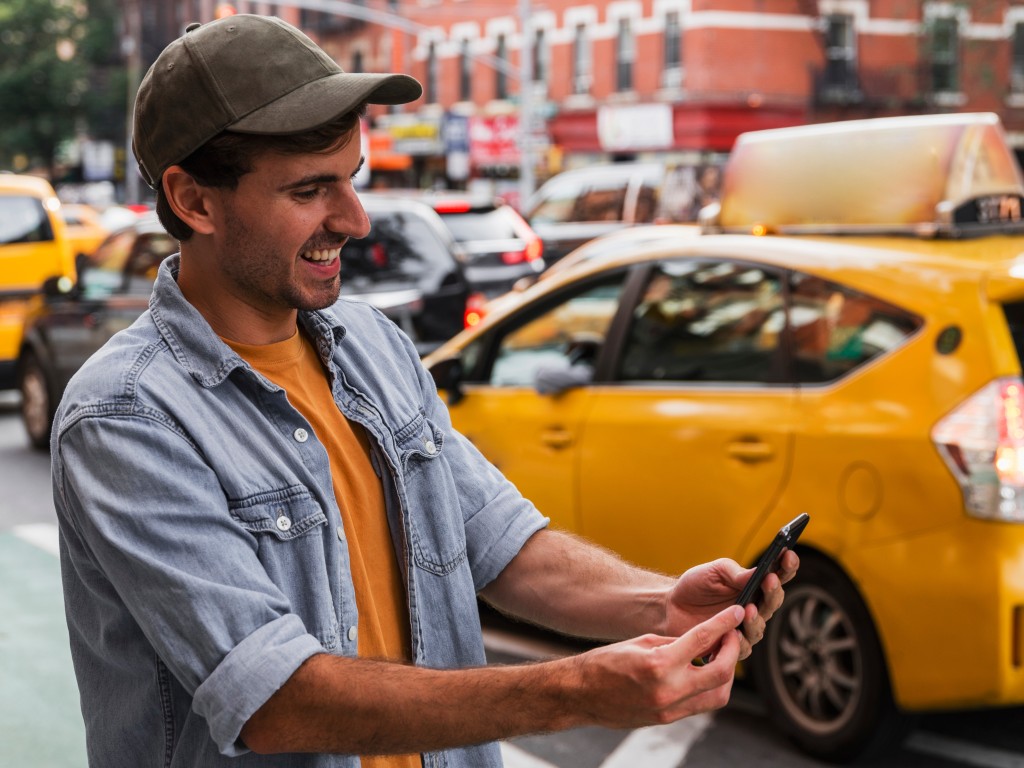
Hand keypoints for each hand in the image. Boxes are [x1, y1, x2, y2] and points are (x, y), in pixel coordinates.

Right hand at [570, 605, 744, 727]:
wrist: (582, 693)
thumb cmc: (606, 662)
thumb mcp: (641, 642)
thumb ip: (674, 643)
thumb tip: (701, 642)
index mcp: (659, 664)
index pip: (703, 639)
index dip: (724, 623)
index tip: (737, 613)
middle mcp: (668, 689)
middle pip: (721, 673)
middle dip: (733, 652)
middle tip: (733, 636)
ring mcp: (669, 709)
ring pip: (718, 696)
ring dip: (726, 675)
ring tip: (721, 657)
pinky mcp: (668, 719)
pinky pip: (701, 705)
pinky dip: (710, 688)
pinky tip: (705, 673)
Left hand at [663, 551, 798, 659]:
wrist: (671, 607)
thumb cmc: (696, 585)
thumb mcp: (714, 571)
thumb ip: (734, 572)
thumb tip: (758, 573)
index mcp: (754, 586)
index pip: (779, 575)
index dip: (787, 566)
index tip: (789, 554)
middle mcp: (755, 607)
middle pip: (774, 602)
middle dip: (773, 591)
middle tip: (769, 581)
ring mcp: (744, 628)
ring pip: (760, 627)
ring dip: (756, 618)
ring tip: (748, 608)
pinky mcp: (731, 646)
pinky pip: (742, 648)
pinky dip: (740, 640)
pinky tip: (734, 633)